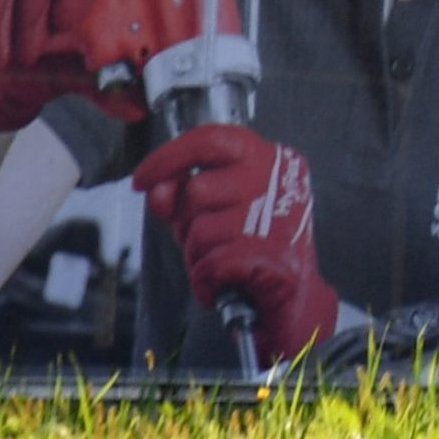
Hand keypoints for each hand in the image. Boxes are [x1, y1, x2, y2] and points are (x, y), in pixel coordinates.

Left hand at [139, 123, 343, 359]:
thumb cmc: (258, 249)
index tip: (142, 178)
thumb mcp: (220, 212)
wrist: (296, 298)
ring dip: (197, 257)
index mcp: (270, 158)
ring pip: (200, 231)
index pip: (211, 140)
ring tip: (221, 264)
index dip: (169, 157)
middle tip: (208, 243)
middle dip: (187, 224)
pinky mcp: (270, 254)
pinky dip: (205, 282)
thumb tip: (157, 190)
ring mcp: (276, 215)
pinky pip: (209, 265)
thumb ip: (186, 194)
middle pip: (198, 190)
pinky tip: (220, 285)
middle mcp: (277, 179)